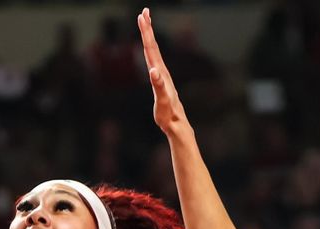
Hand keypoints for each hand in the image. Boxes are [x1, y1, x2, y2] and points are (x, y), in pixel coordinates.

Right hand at [137, 8, 190, 137]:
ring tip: (146, 25)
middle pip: (153, 47)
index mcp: (160, 74)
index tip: (142, 16)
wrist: (177, 125)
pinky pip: (154, 62)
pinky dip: (150, 52)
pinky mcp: (161, 82)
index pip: (151, 49)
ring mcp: (162, 76)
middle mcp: (162, 72)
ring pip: (154, 53)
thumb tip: (153, 70)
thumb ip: (158, 86)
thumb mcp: (162, 102)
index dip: (146, 33)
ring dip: (149, 38)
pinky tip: (149, 51)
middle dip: (148, 29)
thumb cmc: (168, 116)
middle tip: (144, 12)